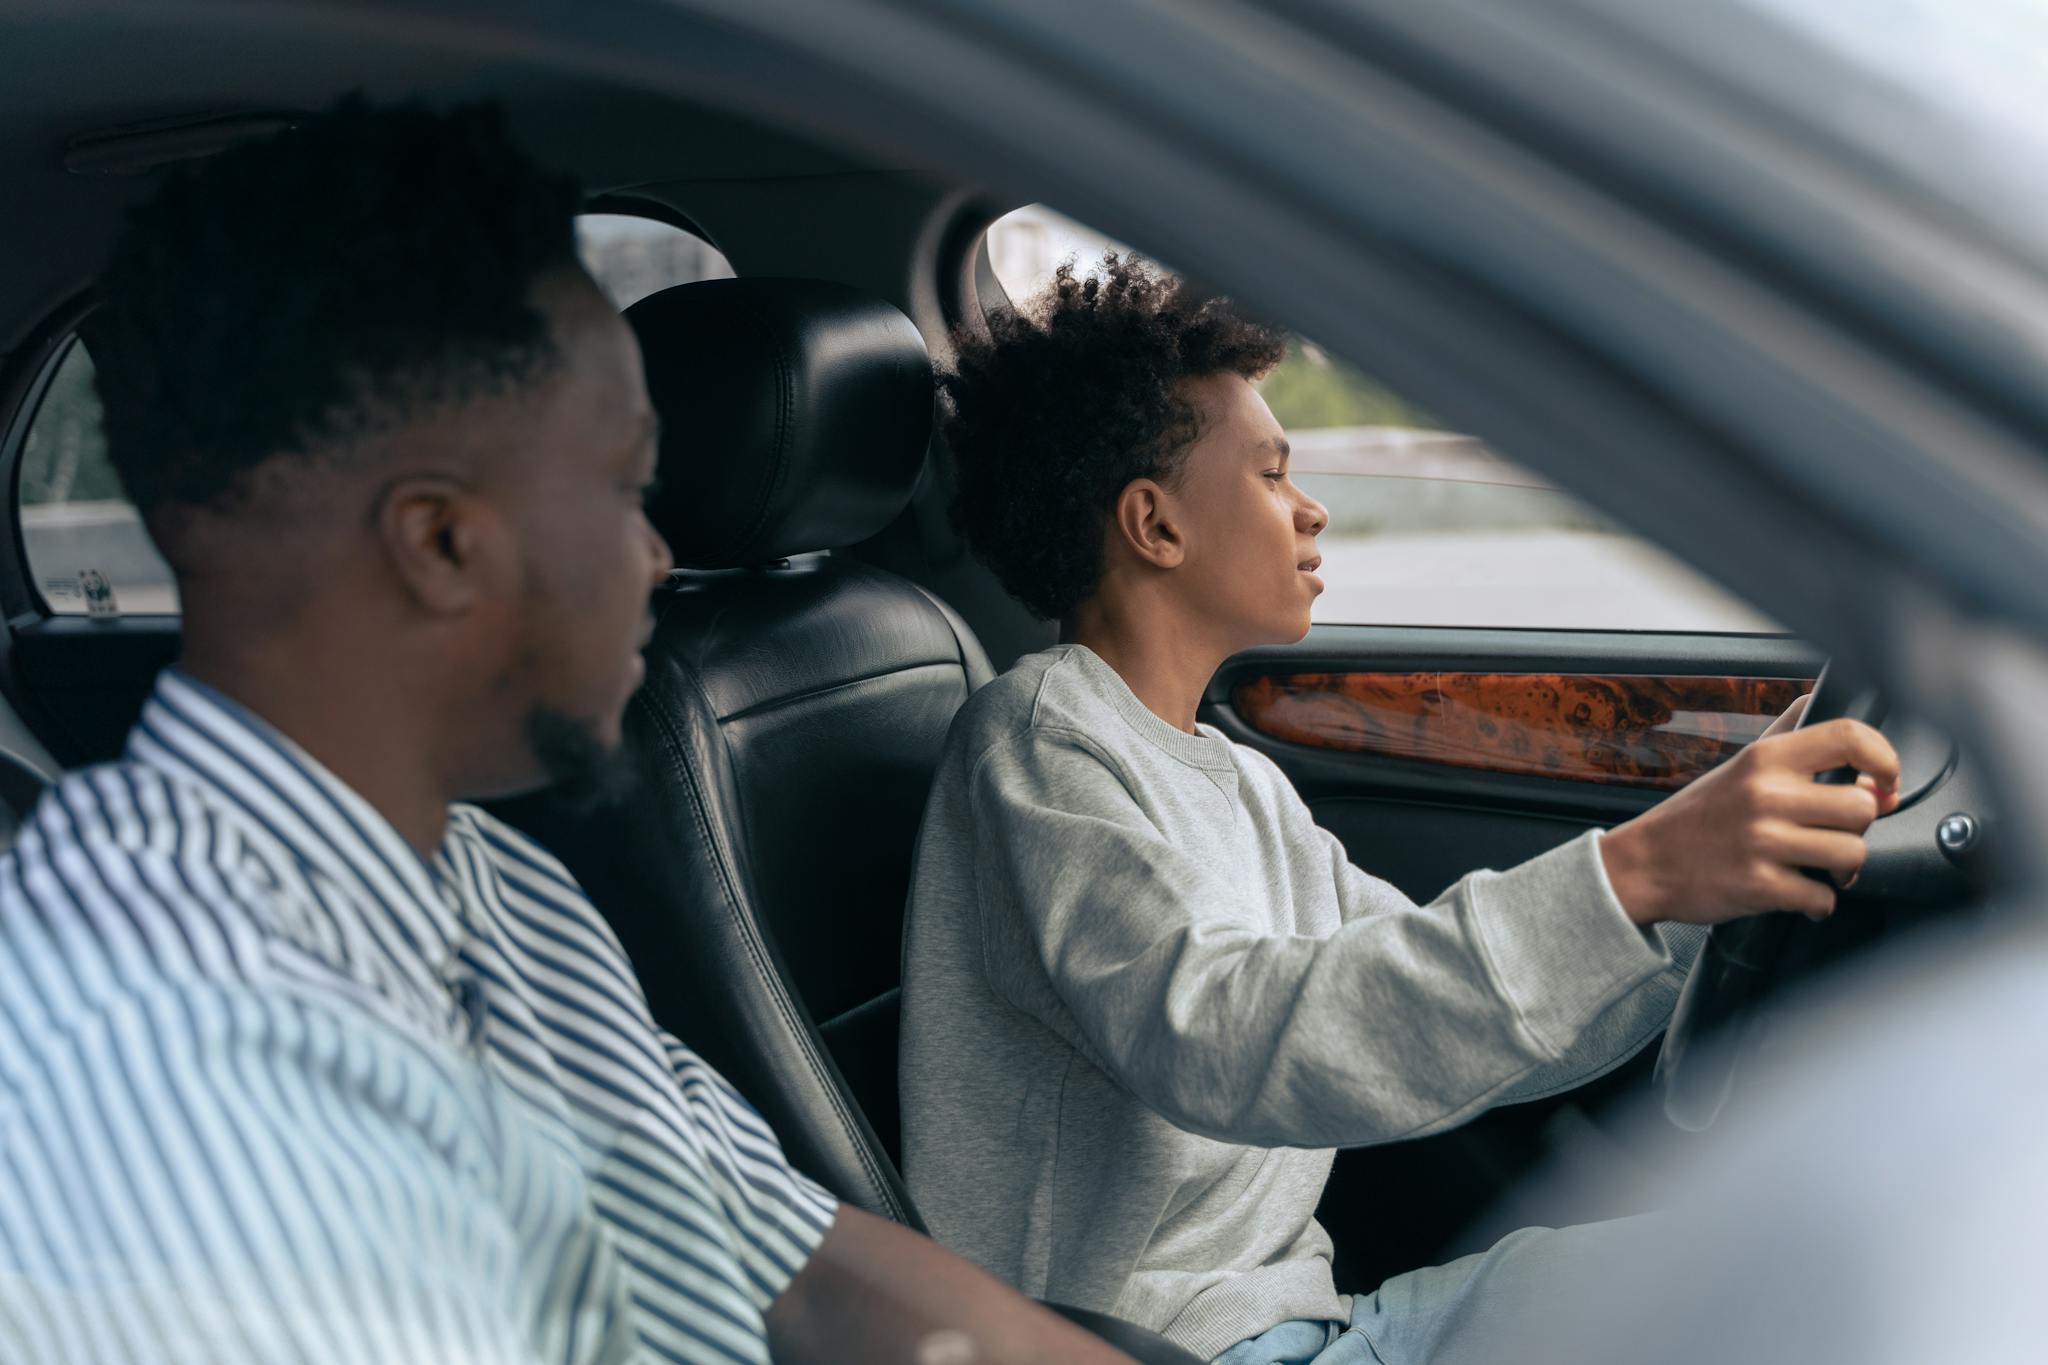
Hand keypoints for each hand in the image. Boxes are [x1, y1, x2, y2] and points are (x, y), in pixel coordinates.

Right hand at [1599, 698, 1901, 924]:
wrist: (1645, 863)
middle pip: (1863, 807)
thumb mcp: (1737, 764)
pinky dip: (1817, 902)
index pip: (1850, 737)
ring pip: (1852, 853)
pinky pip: (1823, 898)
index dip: (1885, 759)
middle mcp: (1766, 794)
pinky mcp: (1760, 886)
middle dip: (1858, 827)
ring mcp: (1762, 842)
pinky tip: (1798, 892)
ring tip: (1820, 866)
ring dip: (1843, 868)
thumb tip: (1817, 700)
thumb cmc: (1697, 815)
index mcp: (1765, 759)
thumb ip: (1784, 732)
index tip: (1885, 781)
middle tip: (1836, 833)